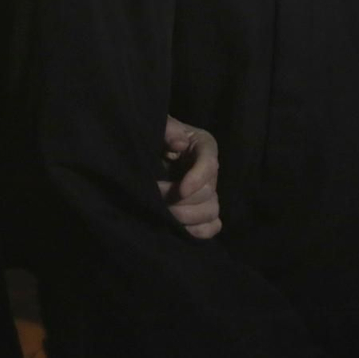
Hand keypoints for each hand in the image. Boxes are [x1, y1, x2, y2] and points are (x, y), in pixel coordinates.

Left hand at [158, 116, 220, 238]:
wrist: (146, 155)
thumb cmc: (153, 136)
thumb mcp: (158, 126)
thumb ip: (168, 129)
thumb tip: (180, 144)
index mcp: (203, 146)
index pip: (209, 164)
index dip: (197, 179)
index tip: (180, 190)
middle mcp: (210, 171)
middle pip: (208, 192)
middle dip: (180, 200)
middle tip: (155, 199)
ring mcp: (209, 192)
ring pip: (211, 211)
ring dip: (187, 217)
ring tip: (164, 214)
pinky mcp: (204, 210)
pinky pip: (212, 226)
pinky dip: (198, 231)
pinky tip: (179, 229)